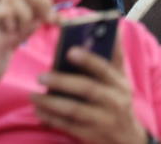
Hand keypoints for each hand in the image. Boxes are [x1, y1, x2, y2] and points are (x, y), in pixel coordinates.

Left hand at [33, 35, 147, 143]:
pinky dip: (51, 119)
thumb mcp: (120, 79)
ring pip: (75, 111)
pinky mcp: (92, 135)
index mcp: (119, 84)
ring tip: (33, 96)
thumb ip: (114, 55)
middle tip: (40, 77)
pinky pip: (68, 127)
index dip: (88, 59)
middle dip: (62, 82)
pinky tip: (38, 111)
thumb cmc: (117, 99)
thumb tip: (115, 27)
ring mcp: (103, 121)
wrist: (128, 138)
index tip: (69, 50)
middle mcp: (113, 102)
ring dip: (51, 103)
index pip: (105, 69)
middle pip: (88, 90)